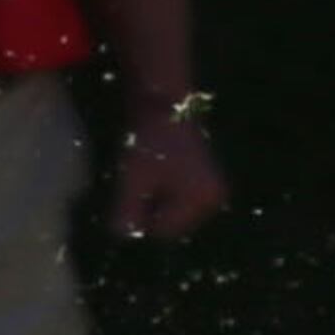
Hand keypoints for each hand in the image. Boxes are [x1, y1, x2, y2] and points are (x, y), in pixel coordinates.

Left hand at [112, 109, 227, 238]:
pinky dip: (160, 189)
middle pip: (170, 222)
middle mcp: (213, 198)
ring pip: (171, 209)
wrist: (163, 99)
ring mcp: (209, 186)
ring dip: (153, 199)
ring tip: (143, 173)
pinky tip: (151, 169)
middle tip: (136, 182)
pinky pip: (175, 196)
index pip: (164, 230)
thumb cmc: (151, 139)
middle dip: (149, 209)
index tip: (130, 193)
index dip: (140, 218)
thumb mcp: (134, 178)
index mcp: (202, 200)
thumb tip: (121, 236)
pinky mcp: (201, 176)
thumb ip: (127, 213)